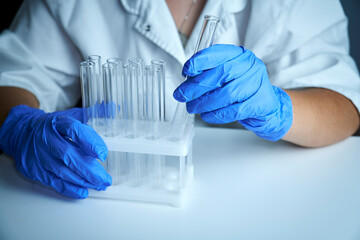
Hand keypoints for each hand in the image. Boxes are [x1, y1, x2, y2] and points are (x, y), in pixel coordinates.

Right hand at [0, 105, 111, 198]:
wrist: (22, 133)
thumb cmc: (52, 126)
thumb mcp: (71, 116)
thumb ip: (93, 113)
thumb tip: (114, 107)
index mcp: (57, 123)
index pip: (74, 130)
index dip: (90, 142)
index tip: (103, 154)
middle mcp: (47, 139)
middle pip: (69, 155)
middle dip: (90, 169)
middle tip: (106, 178)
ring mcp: (40, 156)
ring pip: (62, 171)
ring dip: (83, 180)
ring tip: (100, 185)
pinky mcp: (36, 170)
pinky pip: (53, 182)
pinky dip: (69, 188)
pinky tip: (83, 191)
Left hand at [173, 44, 292, 140]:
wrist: (267, 105)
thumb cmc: (242, 89)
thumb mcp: (226, 76)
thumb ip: (209, 74)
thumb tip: (187, 81)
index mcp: (239, 55)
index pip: (218, 53)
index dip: (199, 61)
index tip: (186, 71)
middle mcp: (250, 66)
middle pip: (221, 74)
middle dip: (197, 86)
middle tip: (182, 95)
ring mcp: (258, 83)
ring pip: (227, 94)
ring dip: (204, 103)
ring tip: (192, 108)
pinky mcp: (261, 103)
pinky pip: (234, 110)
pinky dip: (217, 114)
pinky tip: (207, 115)